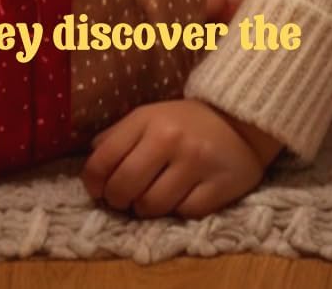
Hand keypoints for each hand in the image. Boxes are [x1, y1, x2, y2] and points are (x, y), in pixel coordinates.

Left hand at [82, 99, 281, 217]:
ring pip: (152, 205)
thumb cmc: (185, 122)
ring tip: (148, 201)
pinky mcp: (218, 186)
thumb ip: (118, 135)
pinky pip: (184, 213)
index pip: (104, 157)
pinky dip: (176, 212)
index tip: (96, 190)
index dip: (93, 181)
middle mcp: (169, 139)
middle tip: (121, 200)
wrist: (240, 121)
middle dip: (116, 200)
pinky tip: (178, 199)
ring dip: (144, 209)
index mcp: (146, 119)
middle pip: (125, 186)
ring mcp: (195, 163)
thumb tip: (91, 157)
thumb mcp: (149, 117)